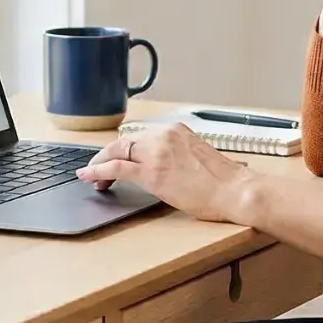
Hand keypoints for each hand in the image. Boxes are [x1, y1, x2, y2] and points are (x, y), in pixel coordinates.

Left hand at [77, 124, 253, 222]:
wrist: (235, 191)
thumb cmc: (225, 181)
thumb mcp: (198, 156)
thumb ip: (178, 155)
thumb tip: (165, 166)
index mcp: (176, 131)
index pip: (140, 137)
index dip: (123, 149)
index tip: (115, 158)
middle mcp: (164, 136)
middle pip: (124, 142)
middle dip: (106, 155)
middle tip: (96, 169)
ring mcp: (156, 153)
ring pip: (116, 152)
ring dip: (99, 164)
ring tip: (91, 177)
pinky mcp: (151, 173)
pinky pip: (116, 168)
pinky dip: (97, 170)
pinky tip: (88, 176)